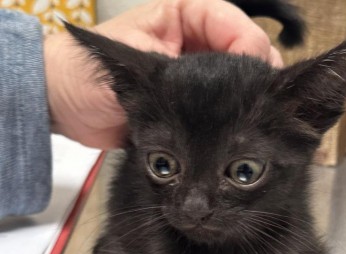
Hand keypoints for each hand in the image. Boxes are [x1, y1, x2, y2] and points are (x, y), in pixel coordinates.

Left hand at [44, 0, 282, 148]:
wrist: (65, 111)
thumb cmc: (82, 76)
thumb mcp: (131, 62)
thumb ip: (175, 66)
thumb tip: (217, 74)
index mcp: (181, 16)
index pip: (231, 24)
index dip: (249, 48)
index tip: (257, 76)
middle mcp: (194, 41)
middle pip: (244, 51)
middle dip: (257, 75)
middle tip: (265, 103)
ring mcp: (195, 76)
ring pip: (239, 80)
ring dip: (250, 98)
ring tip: (258, 119)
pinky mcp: (192, 105)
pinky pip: (223, 108)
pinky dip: (236, 117)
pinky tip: (244, 131)